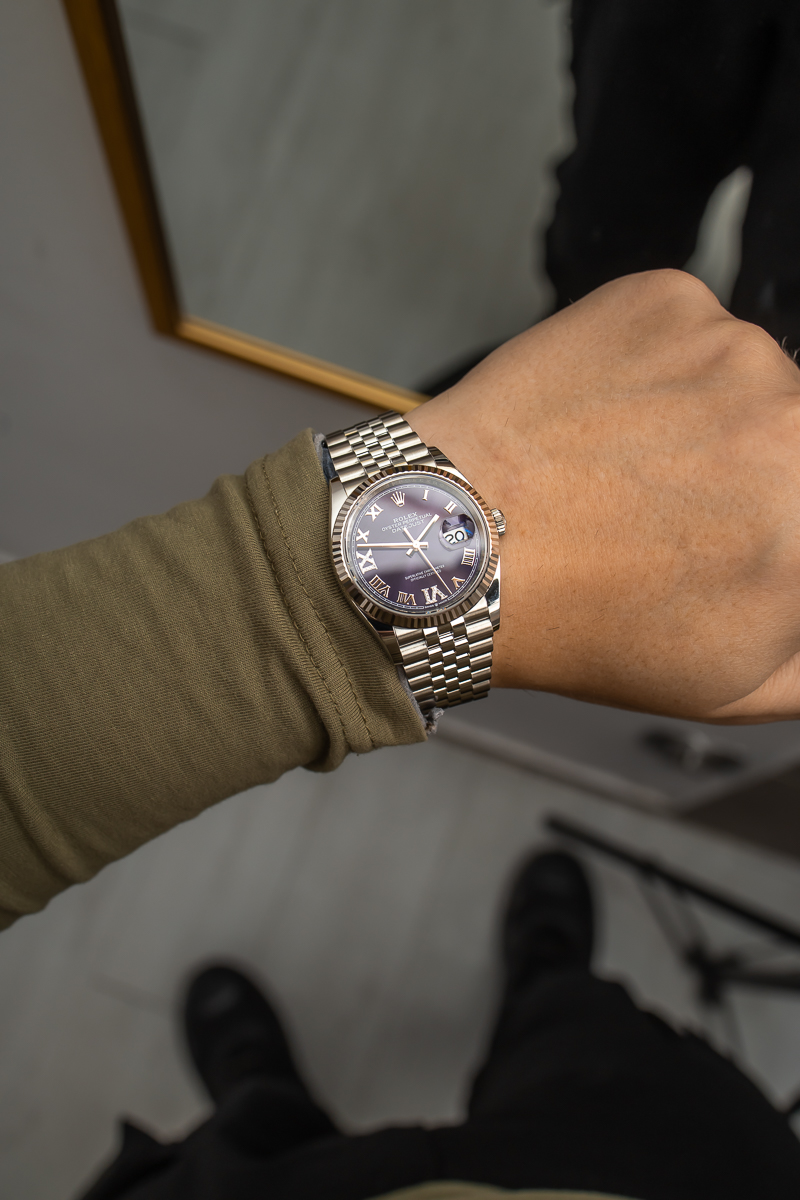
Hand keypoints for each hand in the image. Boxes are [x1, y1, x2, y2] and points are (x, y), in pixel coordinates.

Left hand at [407, 270, 799, 723]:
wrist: (461, 546)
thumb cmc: (577, 619)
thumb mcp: (730, 686)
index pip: (798, 509)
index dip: (770, 528)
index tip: (737, 533)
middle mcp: (790, 419)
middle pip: (790, 434)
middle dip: (754, 474)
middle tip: (684, 511)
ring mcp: (729, 349)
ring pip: (750, 381)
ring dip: (712, 419)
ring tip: (628, 471)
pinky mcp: (667, 302)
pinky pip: (691, 333)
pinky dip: (660, 371)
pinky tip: (605, 426)